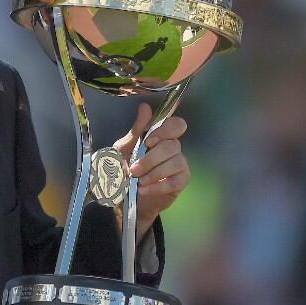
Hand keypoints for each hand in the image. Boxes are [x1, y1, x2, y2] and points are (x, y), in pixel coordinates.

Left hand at [113, 103, 188, 238]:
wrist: (124, 198)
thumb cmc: (125, 169)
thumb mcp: (124, 148)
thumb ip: (137, 130)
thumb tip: (145, 107)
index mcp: (161, 136)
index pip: (176, 125)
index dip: (165, 131)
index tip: (148, 141)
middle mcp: (173, 148)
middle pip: (173, 146)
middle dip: (151, 159)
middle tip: (134, 169)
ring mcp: (179, 164)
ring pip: (176, 162)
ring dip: (154, 173)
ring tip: (138, 181)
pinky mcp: (181, 182)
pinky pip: (175, 181)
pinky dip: (158, 186)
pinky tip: (144, 190)